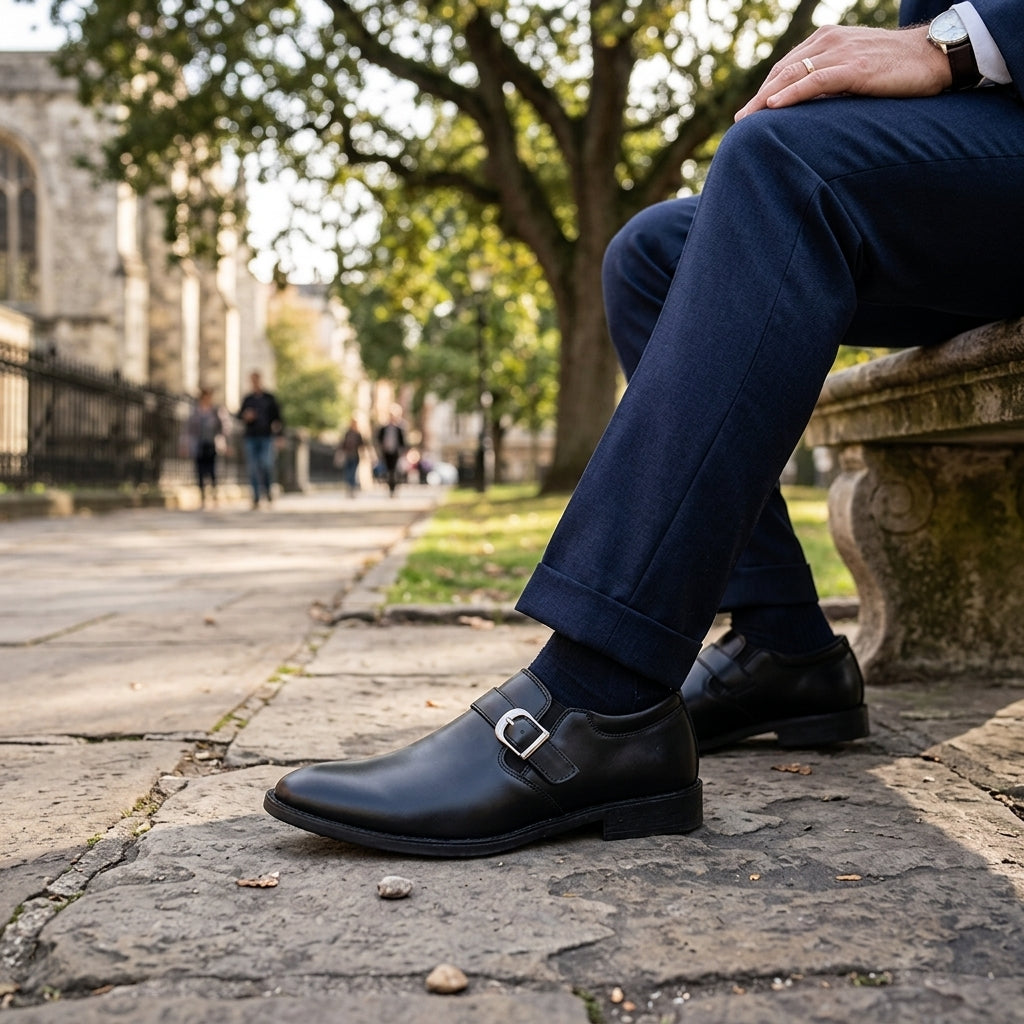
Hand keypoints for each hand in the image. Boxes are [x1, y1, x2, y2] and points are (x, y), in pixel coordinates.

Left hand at [735, 25, 950, 120]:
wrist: (935, 55)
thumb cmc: (897, 67)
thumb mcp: (857, 69)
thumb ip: (831, 79)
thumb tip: (810, 106)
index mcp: (828, 39)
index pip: (787, 66)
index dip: (765, 90)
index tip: (749, 113)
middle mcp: (830, 41)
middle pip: (783, 71)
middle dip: (758, 98)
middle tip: (740, 123)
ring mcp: (842, 52)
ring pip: (792, 75)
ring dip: (765, 99)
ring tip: (747, 121)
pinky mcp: (854, 68)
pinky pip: (814, 81)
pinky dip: (790, 94)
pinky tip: (773, 107)